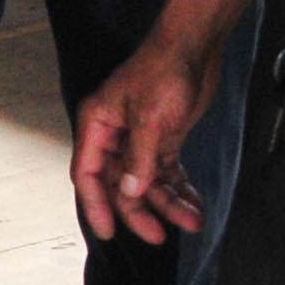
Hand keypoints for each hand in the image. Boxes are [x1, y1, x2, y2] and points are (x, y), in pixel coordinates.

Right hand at [73, 30, 224, 244]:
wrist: (193, 48)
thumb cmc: (164, 73)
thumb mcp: (151, 118)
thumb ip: (139, 158)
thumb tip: (129, 193)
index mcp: (97, 126)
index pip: (88, 174)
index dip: (95, 205)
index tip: (108, 232)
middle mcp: (114, 136)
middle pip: (120, 183)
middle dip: (140, 210)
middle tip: (159, 236)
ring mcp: (139, 138)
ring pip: (147, 182)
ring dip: (168, 203)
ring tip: (193, 220)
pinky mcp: (163, 138)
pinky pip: (167, 173)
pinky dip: (180, 189)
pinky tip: (196, 204)